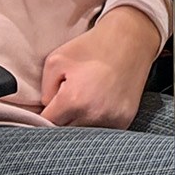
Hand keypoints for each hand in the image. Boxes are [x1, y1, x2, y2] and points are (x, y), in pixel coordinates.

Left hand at [39, 6, 162, 127]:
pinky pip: (102, 131)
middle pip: (64, 133)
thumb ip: (44, 90)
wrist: (131, 40)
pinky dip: (97, 122)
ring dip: (79, 124)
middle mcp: (93, 115)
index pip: (47, 124)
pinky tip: (99, 105)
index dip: (44, 115)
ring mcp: (111, 120)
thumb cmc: (92, 47)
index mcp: (73, 100)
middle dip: (62, 121)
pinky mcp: (124, 121)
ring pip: (83, 135)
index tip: (49, 108)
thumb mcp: (56, 60)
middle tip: (65, 105)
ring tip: (83, 104)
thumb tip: (48, 109)